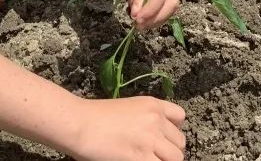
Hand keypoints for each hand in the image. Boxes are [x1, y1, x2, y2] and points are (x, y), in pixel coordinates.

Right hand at [68, 97, 185, 160]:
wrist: (80, 123)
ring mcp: (151, 139)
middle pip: (180, 142)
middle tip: (155, 156)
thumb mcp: (128, 107)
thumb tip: (155, 136)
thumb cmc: (95, 117)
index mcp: (153, 105)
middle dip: (170, 151)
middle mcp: (156, 120)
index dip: (173, 131)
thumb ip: (145, 118)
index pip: (180, 117)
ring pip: (176, 158)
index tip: (164, 139)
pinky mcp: (141, 158)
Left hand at [104, 0, 179, 30]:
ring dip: (159, 17)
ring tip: (140, 25)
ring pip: (172, 3)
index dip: (150, 8)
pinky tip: (144, 17)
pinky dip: (158, 12)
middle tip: (139, 27)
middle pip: (173, 0)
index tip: (135, 20)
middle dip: (158, 16)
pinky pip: (167, 1)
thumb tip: (137, 15)